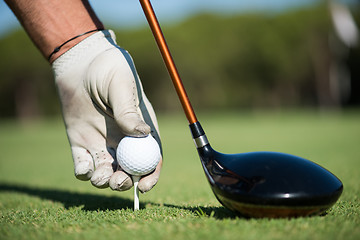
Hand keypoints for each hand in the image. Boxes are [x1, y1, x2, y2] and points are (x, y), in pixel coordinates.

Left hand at [52, 30, 161, 192]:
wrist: (81, 61)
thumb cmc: (108, 68)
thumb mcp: (121, 86)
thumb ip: (128, 111)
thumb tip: (143, 134)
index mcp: (141, 128)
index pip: (151, 157)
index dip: (151, 174)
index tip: (144, 187)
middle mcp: (123, 139)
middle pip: (129, 169)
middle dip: (125, 182)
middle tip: (117, 182)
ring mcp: (102, 142)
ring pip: (106, 171)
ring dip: (103, 180)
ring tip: (99, 177)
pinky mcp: (81, 142)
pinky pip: (83, 164)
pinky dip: (83, 172)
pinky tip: (83, 169)